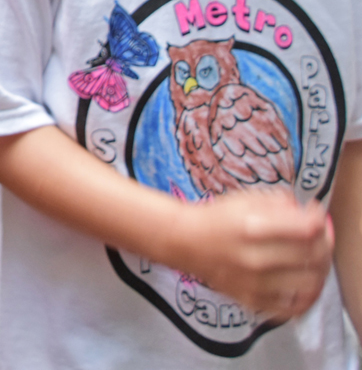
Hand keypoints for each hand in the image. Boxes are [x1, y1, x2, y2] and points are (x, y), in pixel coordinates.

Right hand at [169, 189, 333, 319]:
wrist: (182, 241)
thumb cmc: (215, 217)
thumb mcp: (244, 199)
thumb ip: (279, 202)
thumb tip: (308, 214)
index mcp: (252, 227)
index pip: (307, 229)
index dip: (319, 220)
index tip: (316, 215)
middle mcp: (255, 258)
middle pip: (313, 256)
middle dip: (324, 243)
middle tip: (319, 236)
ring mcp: (254, 283)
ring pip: (310, 284)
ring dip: (320, 270)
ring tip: (314, 260)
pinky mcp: (250, 300)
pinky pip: (291, 308)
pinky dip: (305, 298)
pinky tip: (304, 285)